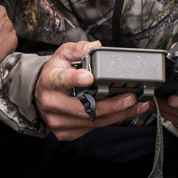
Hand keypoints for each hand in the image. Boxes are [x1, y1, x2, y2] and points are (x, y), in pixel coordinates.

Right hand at [34, 41, 150, 140]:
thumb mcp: (63, 55)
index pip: (62, 79)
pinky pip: (92, 128)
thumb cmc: (55, 73)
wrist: (40, 95)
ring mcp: (58, 120)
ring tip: (136, 105)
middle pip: (83, 108)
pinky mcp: (65, 132)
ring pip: (91, 121)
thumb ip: (79, 49)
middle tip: (130, 97)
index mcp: (50, 80)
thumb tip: (95, 46)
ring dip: (117, 114)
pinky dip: (111, 120)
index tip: (90, 77)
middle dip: (110, 105)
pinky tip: (124, 113)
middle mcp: (52, 103)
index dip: (76, 79)